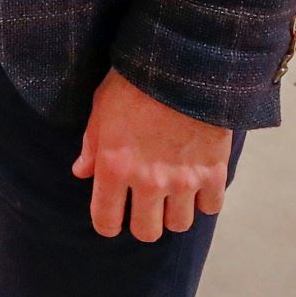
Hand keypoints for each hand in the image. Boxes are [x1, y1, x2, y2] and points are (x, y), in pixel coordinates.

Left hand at [71, 70, 232, 240]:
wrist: (182, 64)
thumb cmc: (134, 82)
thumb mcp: (101, 108)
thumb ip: (91, 146)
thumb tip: (81, 172)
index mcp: (114, 167)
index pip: (106, 222)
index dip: (107, 224)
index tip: (112, 217)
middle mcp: (148, 182)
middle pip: (147, 232)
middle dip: (143, 222)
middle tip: (145, 205)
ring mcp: (183, 181)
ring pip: (179, 224)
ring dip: (175, 212)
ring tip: (173, 193)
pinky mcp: (213, 173)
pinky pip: (211, 207)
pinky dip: (205, 199)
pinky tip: (198, 182)